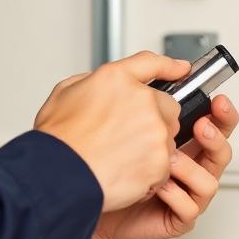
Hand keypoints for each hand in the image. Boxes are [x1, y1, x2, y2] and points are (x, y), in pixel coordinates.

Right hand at [34, 52, 191, 211]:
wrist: (60, 176)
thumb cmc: (59, 140)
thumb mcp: (64, 93)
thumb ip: (92, 82)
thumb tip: (103, 86)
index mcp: (117, 79)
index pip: (151, 63)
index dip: (169, 66)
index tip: (179, 69)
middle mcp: (141, 100)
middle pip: (167, 106)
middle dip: (153, 118)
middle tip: (125, 134)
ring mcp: (155, 131)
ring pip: (167, 138)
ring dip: (151, 146)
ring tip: (119, 156)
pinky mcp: (161, 161)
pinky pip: (165, 165)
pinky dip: (150, 170)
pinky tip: (124, 170)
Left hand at [87, 93, 237, 238]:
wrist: (82, 196)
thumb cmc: (100, 159)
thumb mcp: (119, 113)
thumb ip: (144, 90)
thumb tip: (169, 67)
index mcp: (177, 140)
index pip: (210, 123)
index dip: (219, 112)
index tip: (217, 99)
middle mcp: (186, 166)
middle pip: (219, 150)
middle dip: (217, 135)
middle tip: (202, 125)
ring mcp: (184, 192)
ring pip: (209, 180)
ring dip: (189, 167)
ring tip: (167, 159)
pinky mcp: (176, 218)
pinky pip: (190, 206)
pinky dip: (175, 194)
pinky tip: (158, 186)